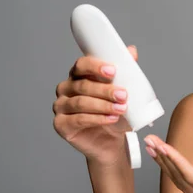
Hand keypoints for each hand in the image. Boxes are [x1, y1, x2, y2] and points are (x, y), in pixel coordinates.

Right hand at [52, 45, 138, 167]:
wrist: (113, 142)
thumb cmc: (116, 114)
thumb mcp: (124, 92)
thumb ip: (126, 71)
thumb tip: (131, 50)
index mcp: (78, 75)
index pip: (81, 65)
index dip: (96, 66)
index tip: (113, 71)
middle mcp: (66, 89)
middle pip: (82, 85)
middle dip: (105, 90)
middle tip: (123, 95)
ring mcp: (61, 107)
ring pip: (80, 102)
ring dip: (103, 105)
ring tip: (120, 109)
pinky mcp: (61, 125)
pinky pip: (78, 119)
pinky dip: (96, 119)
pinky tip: (110, 119)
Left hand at [143, 134, 192, 192]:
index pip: (190, 176)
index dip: (175, 160)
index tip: (162, 146)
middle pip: (179, 179)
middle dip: (162, 159)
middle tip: (149, 140)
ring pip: (180, 183)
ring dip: (165, 165)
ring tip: (153, 149)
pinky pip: (187, 185)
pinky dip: (175, 172)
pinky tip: (170, 164)